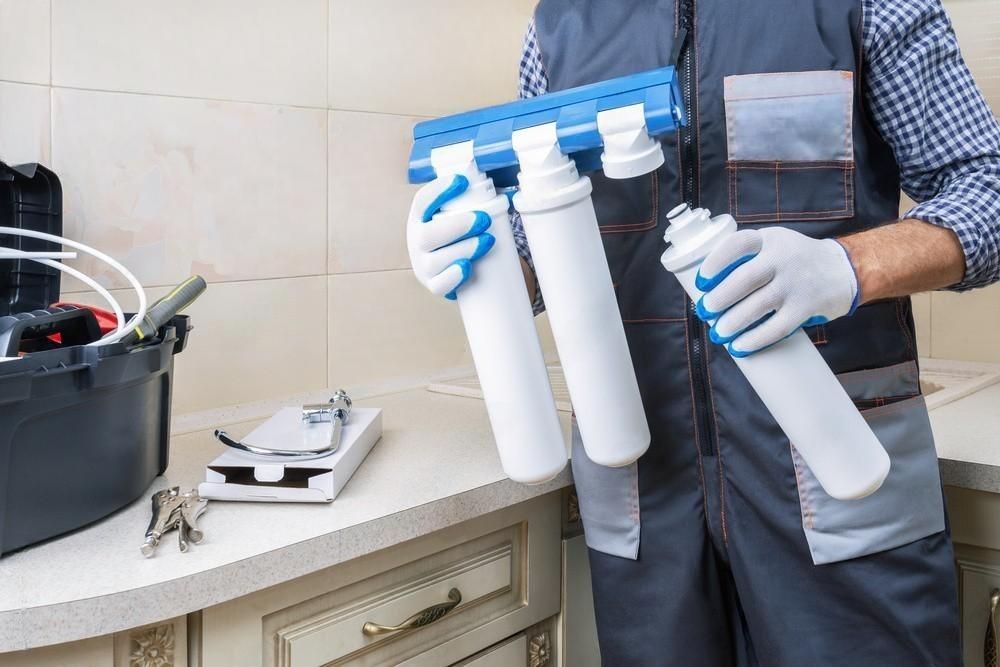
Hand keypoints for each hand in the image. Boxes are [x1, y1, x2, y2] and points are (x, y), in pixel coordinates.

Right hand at [407, 174, 495, 299]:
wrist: (451, 267)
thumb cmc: (458, 234)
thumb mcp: (455, 215)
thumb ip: (469, 200)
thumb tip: (505, 187)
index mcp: (420, 219)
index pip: (422, 202)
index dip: (439, 190)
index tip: (462, 181)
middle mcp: (417, 242)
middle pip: (428, 235)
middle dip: (458, 226)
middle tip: (484, 219)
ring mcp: (424, 266)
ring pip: (436, 260)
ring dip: (464, 249)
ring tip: (488, 241)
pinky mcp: (434, 286)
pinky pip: (440, 285)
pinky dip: (454, 276)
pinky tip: (467, 266)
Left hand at [694, 227, 858, 356]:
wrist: (843, 269)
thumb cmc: (794, 260)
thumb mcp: (772, 245)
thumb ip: (745, 259)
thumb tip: (707, 290)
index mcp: (769, 239)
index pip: (737, 245)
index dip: (715, 263)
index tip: (700, 282)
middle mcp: (783, 257)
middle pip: (744, 279)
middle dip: (719, 299)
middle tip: (705, 311)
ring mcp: (796, 282)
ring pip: (758, 305)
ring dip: (732, 323)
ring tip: (718, 333)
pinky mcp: (807, 306)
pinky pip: (777, 327)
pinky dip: (755, 339)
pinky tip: (739, 346)